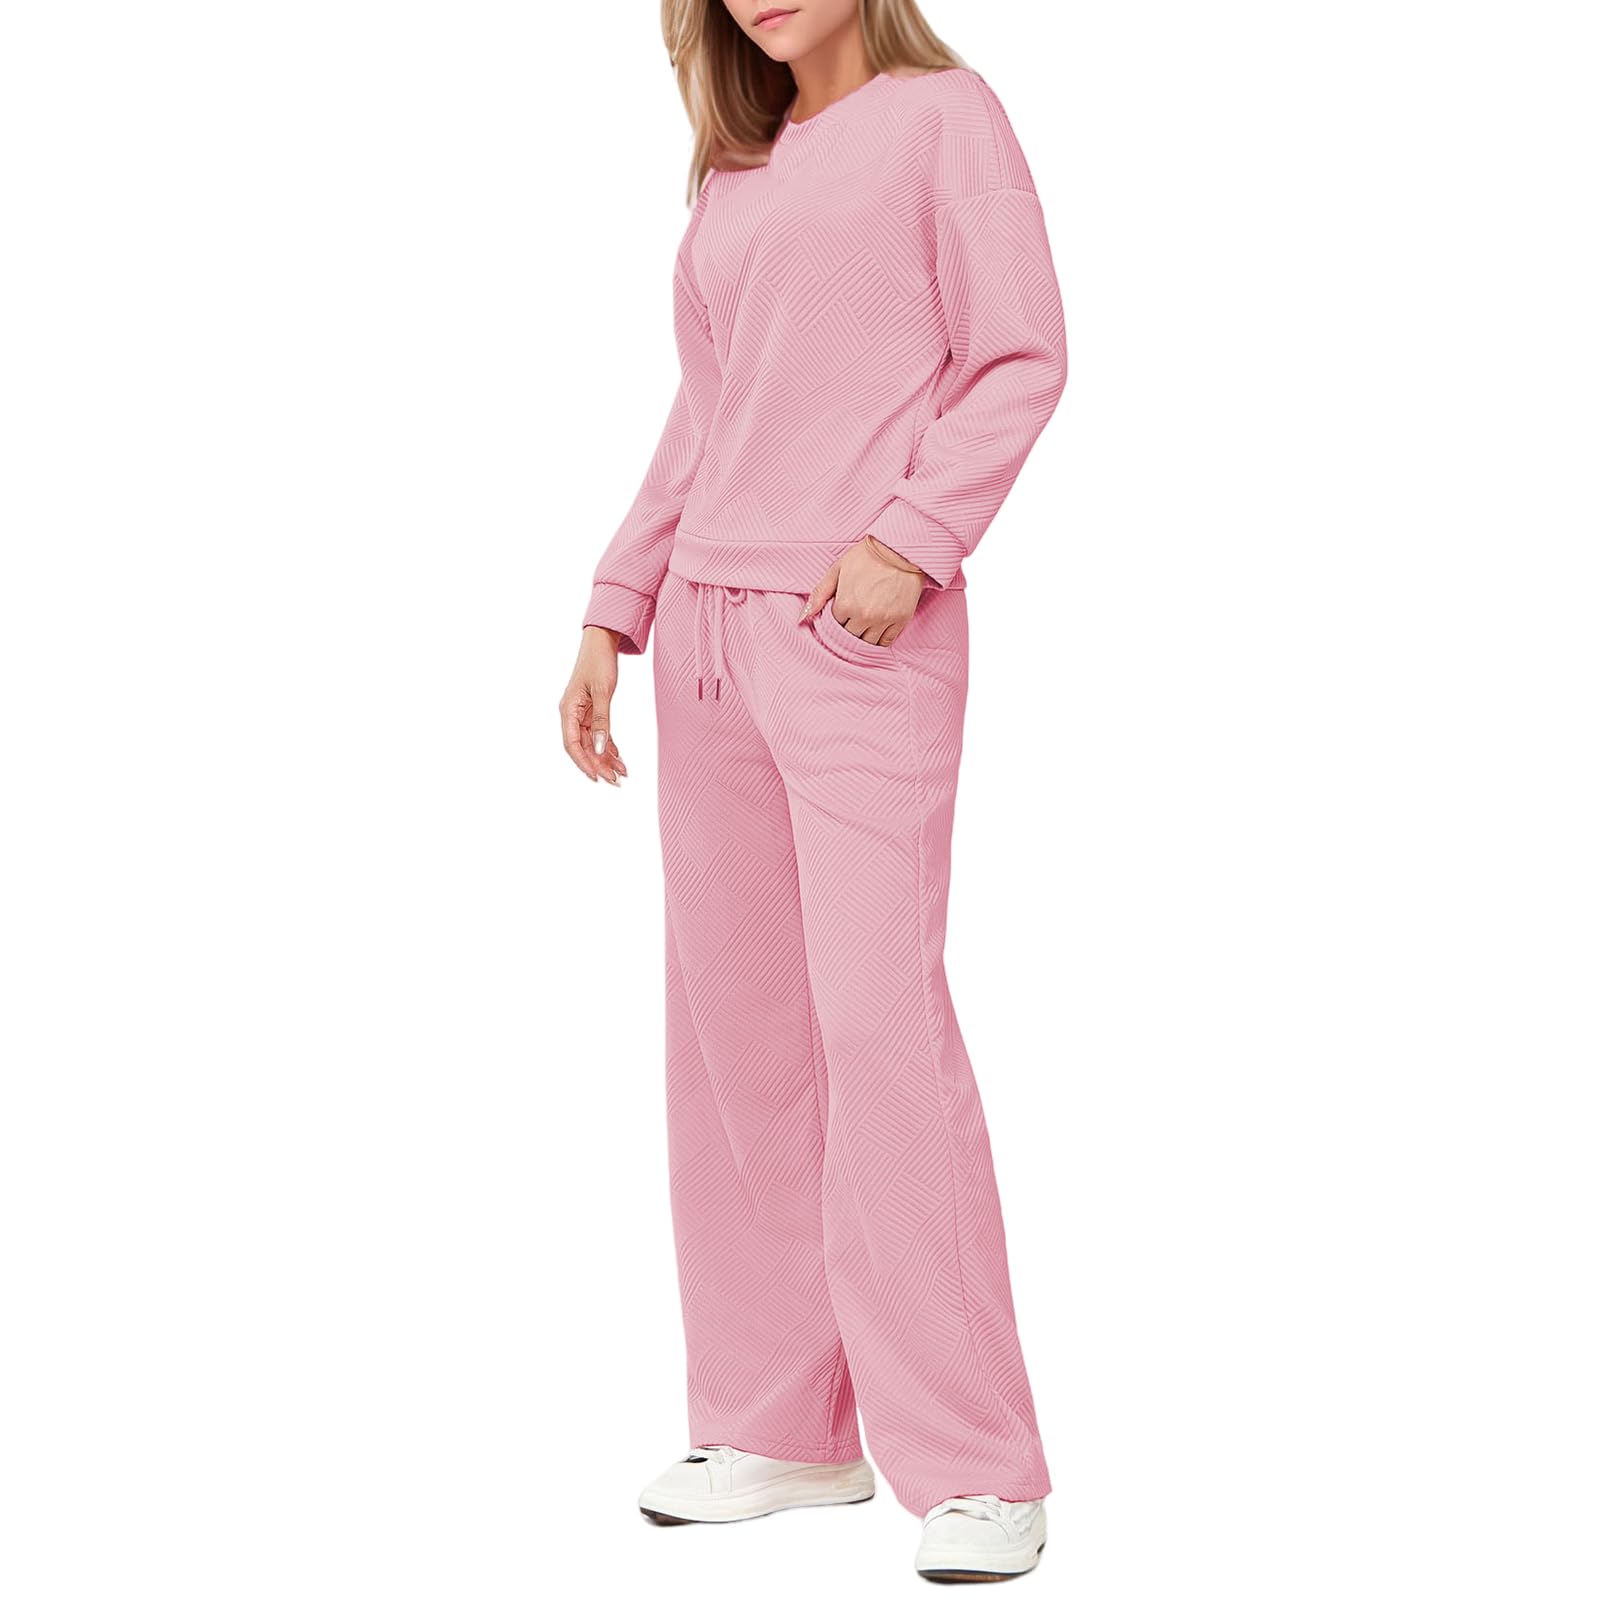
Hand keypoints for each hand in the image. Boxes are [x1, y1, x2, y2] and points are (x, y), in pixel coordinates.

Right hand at [560, 626, 629, 785]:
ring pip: (592, 742)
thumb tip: (600, 747)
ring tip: (620, 772)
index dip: (583, 762)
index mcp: (568, 710)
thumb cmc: (598, 661)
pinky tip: (618, 757)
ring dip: (605, 758)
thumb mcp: (602, 691)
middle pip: (583, 747)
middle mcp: (572, 714)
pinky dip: (608, 745)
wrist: (601, 640)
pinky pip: (599, 733)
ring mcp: (581, 713)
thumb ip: (602, 721)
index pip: (572, 744)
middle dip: (597, 764)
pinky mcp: (591, 710)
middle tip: (614, 779)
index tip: (596, 776)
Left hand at [797, 535, 925, 644]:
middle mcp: (864, 616)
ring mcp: (884, 619)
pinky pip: (886, 641)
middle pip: (850, 637)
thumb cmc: (866, 556)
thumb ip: (820, 594)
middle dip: (848, 629)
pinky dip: (879, 640)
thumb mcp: (837, 569)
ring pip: (867, 643)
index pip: (834, 626)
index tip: (841, 610)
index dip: (836, 619)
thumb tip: (802, 617)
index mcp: (846, 604)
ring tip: (863, 624)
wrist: (899, 549)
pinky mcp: (901, 619)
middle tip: (852, 618)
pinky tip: (876, 630)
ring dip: (863, 637)